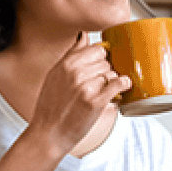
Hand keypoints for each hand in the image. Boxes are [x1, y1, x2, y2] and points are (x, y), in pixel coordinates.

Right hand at [29, 32, 130, 156]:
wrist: (48, 134)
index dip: (100, 59)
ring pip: (112, 73)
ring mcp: (86, 86)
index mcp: (66, 64)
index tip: (99, 69)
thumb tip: (83, 36)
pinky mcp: (95, 101)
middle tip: (99, 85)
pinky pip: (118, 84)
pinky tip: (120, 92)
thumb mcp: (55, 75)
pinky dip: (123, 87)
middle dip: (106, 72)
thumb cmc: (51, 108)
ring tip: (103, 93)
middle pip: (106, 61)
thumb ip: (71, 55)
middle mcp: (75, 72)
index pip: (96, 49)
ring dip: (111, 83)